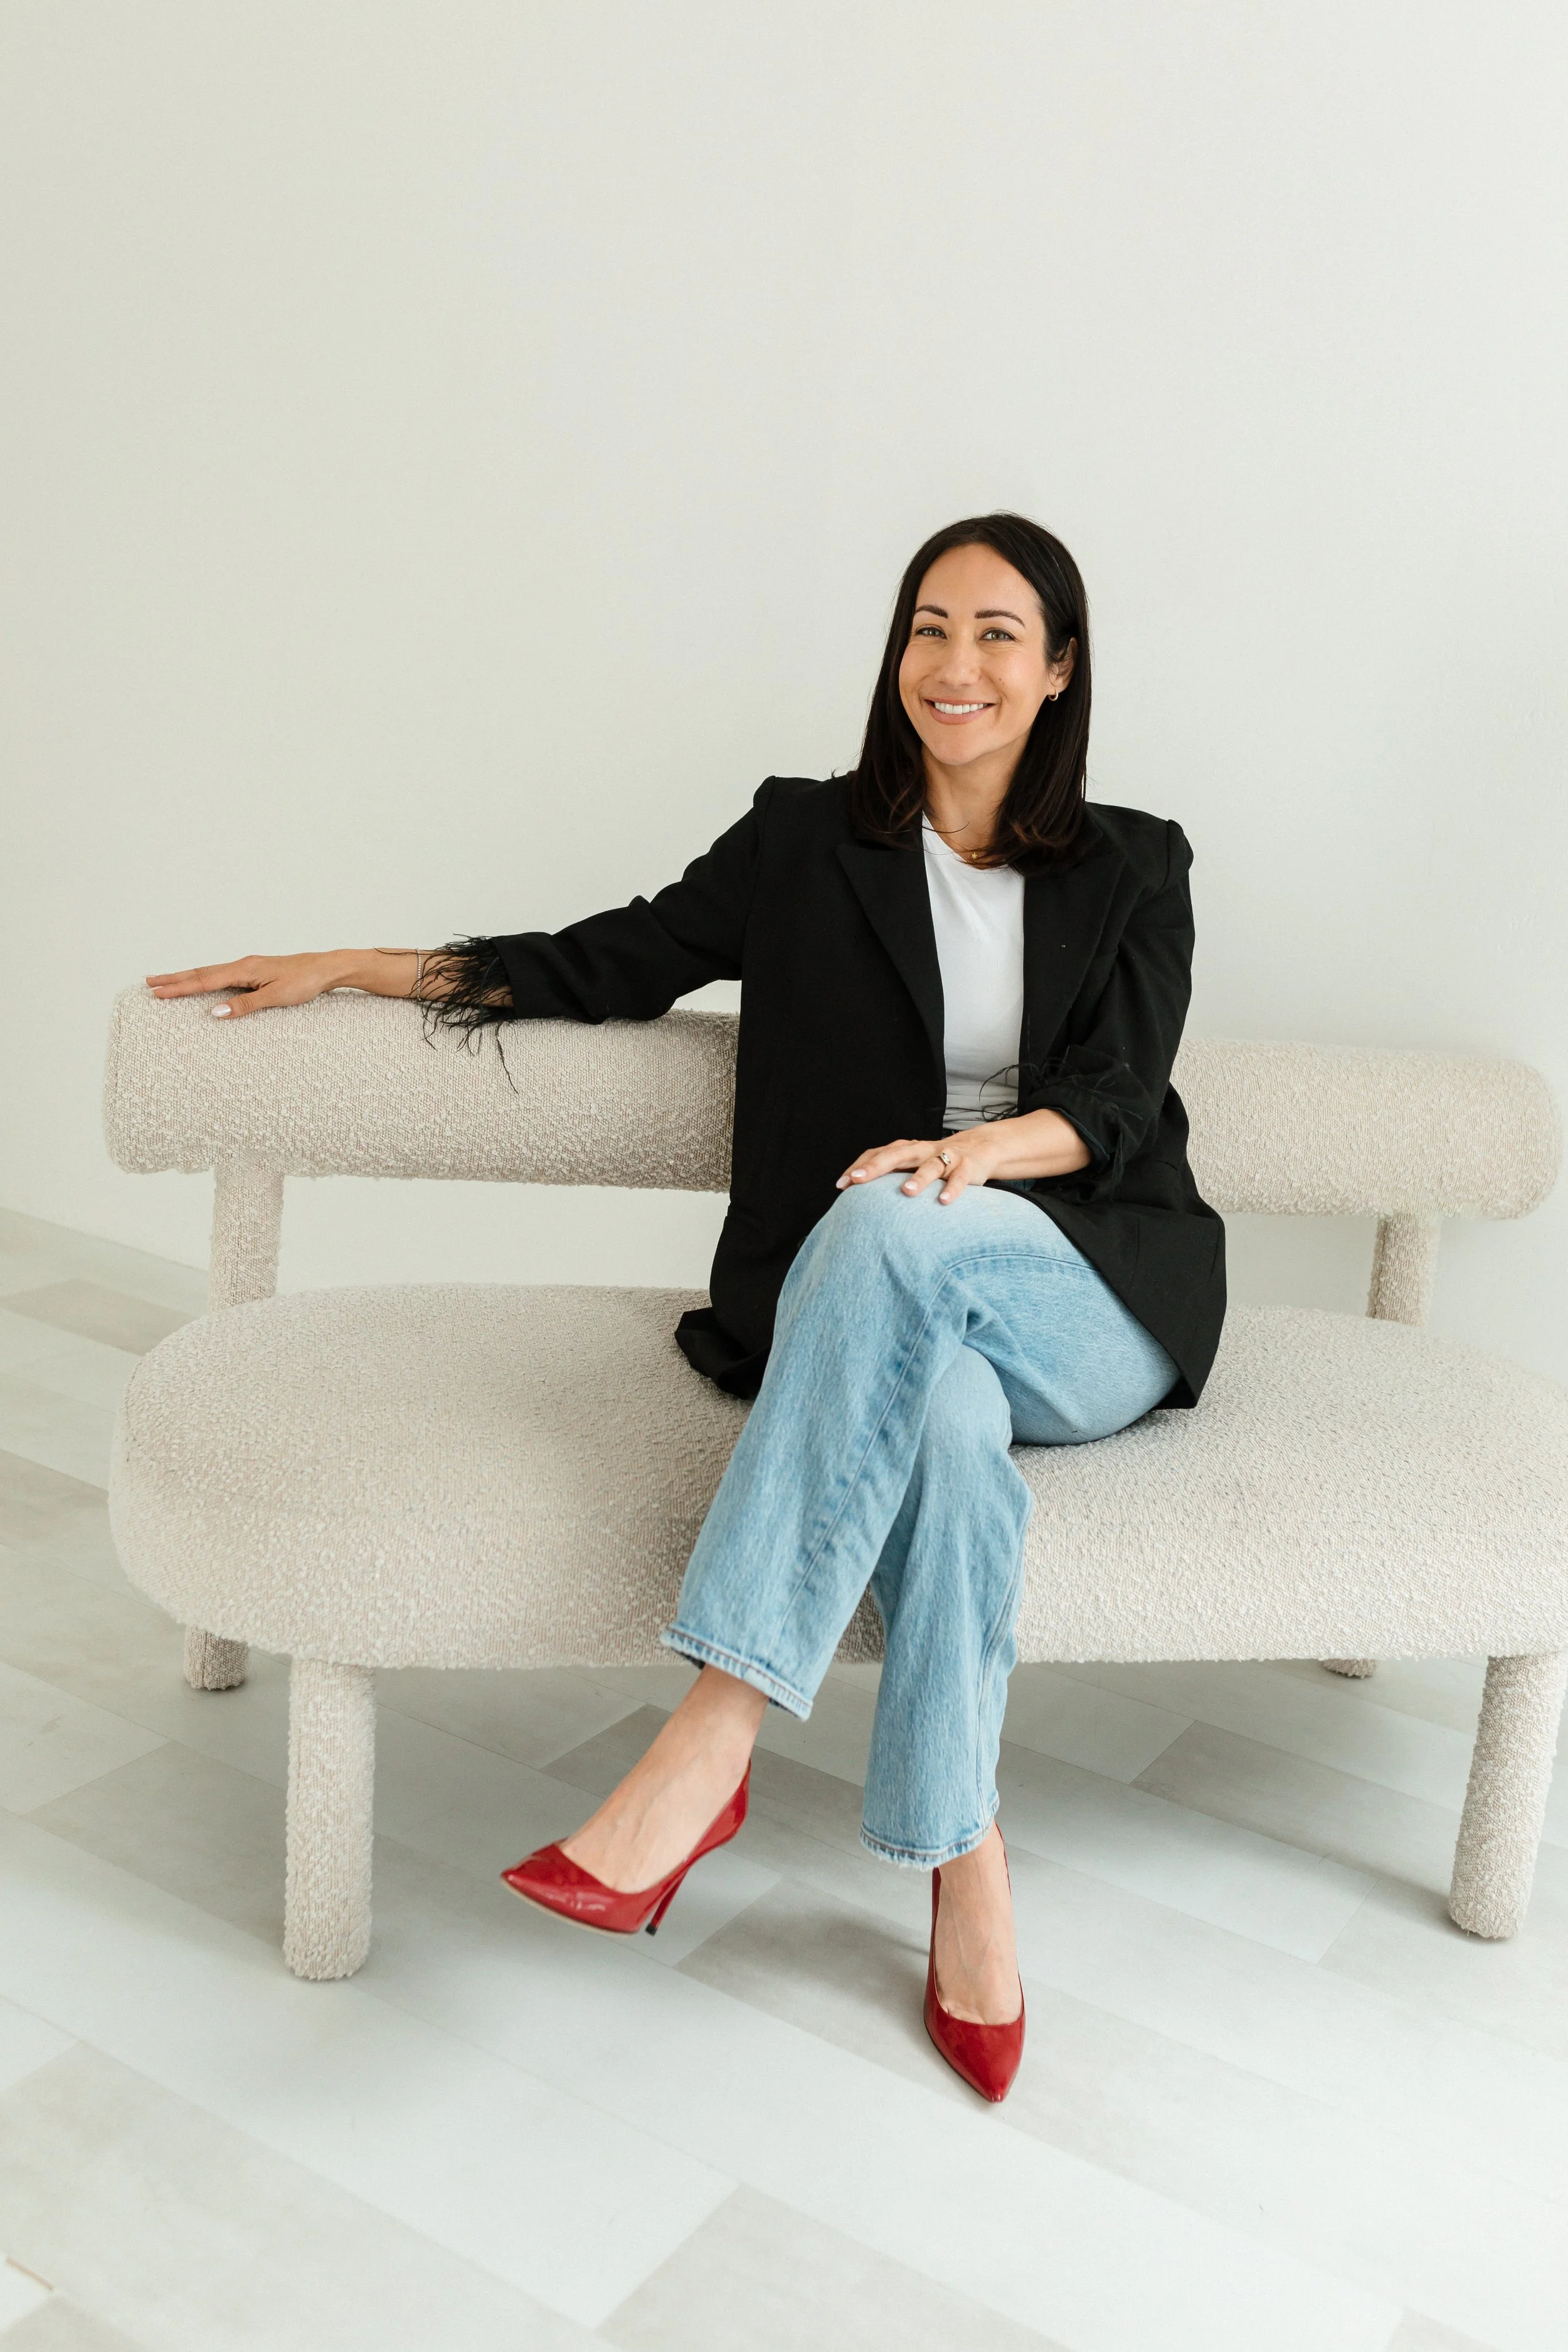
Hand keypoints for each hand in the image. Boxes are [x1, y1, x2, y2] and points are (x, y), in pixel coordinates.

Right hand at [145, 950, 412, 1017]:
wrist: (327, 968)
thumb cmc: (305, 982)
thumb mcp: (276, 997)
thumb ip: (244, 1006)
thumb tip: (214, 1013)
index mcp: (244, 969)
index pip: (203, 980)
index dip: (178, 988)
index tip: (156, 993)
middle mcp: (242, 964)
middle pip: (201, 972)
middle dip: (173, 979)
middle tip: (148, 983)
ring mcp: (248, 967)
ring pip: (210, 972)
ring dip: (187, 977)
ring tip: (166, 981)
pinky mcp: (255, 971)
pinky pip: (222, 975)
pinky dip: (205, 978)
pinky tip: (202, 982)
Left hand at [835, 1108, 1091, 1203]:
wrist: (981, 1148)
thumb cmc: (937, 1162)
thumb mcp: (912, 1166)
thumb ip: (890, 1177)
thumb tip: (856, 1199)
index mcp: (906, 1150)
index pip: (878, 1153)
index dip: (859, 1166)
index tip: (841, 1184)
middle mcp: (923, 1150)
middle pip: (897, 1154)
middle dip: (876, 1166)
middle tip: (858, 1180)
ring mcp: (946, 1157)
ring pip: (930, 1165)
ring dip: (918, 1178)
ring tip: (905, 1192)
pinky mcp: (967, 1167)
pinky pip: (959, 1179)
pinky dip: (953, 1190)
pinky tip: (944, 1202)